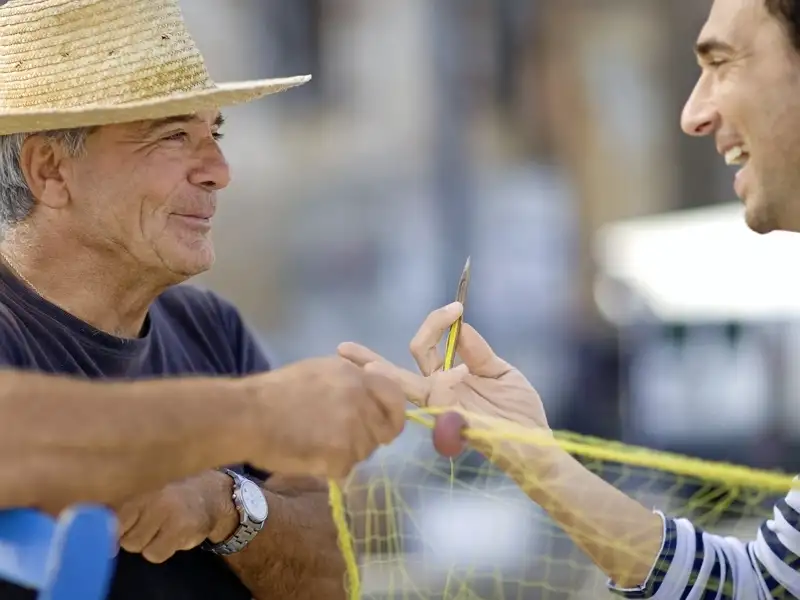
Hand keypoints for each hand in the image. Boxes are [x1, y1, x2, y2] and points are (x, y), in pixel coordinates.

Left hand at [116, 470, 237, 563]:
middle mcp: (156, 504)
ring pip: (143, 550)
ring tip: (164, 534)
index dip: (113, 536)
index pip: (117, 521)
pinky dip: (165, 550)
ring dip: (152, 547)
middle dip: (137, 541)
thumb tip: (105, 542)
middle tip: (151, 532)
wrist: (210, 495)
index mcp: (144, 497)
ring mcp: (171, 517)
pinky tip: (176, 538)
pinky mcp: (184, 530)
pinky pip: (159, 554)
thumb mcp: (150, 501)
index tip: (116, 542)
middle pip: (129, 541)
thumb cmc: (173, 500)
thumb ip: (128, 517)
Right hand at [244, 357, 407, 478]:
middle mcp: (361, 401)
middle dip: (365, 437)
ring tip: (315, 443)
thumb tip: (371, 385)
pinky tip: (308, 455)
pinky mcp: (341, 455)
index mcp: (356, 378)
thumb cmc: (276, 392)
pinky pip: (345, 468)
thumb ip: (350, 378)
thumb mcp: (319, 370)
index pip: (395, 399)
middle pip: (382, 431)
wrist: (248, 415)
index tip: (382, 422)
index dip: (392, 414)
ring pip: (364, 452)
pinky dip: (329, 467)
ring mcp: (353, 429)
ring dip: (345, 452)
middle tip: (338, 438)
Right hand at [338, 303, 552, 448]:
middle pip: (395, 372)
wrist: (535, 442)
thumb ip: (477, 351)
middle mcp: (438, 393)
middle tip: (344, 347)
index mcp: (448, 378)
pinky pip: (433, 396)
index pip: (423, 350)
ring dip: (392, 368)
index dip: (435, 324)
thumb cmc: (519, 410)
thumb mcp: (500, 371)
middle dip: (366, 360)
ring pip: (404, 384)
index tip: (457, 305)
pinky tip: (450, 374)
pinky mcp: (450, 420)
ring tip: (383, 357)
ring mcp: (441, 408)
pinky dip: (440, 379)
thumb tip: (460, 326)